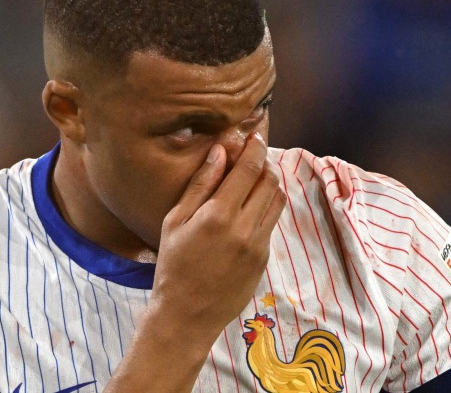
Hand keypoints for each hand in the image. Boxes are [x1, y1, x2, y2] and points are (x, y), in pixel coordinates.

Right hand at [150, 133, 286, 344]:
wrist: (187, 315)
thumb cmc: (173, 266)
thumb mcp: (175, 221)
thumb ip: (200, 184)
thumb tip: (220, 151)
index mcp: (218, 215)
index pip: (248, 169)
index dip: (255, 148)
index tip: (254, 136)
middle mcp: (244, 228)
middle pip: (269, 181)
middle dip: (264, 163)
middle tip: (254, 155)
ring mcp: (258, 245)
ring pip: (277, 201)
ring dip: (269, 184)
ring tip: (253, 179)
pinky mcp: (264, 259)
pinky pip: (271, 223)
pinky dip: (265, 208)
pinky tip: (249, 209)